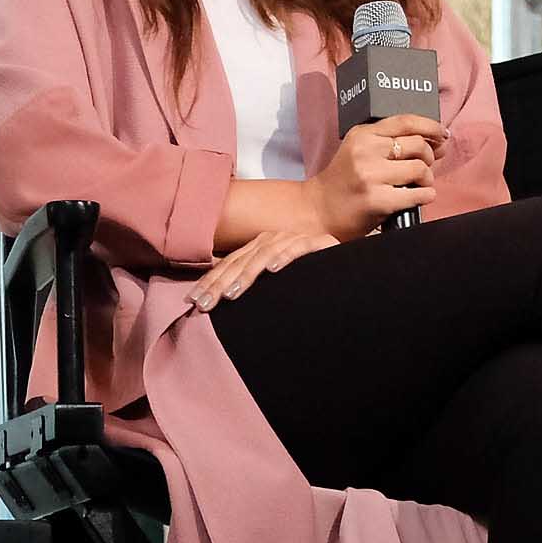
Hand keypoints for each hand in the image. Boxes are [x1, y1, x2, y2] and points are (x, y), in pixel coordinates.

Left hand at [189, 227, 338, 309]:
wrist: (349, 263)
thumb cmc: (312, 275)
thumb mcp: (278, 281)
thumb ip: (255, 286)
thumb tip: (224, 300)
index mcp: (260, 247)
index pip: (229, 264)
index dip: (210, 282)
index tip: (193, 301)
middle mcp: (274, 239)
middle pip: (241, 261)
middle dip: (219, 283)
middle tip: (204, 303)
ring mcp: (295, 238)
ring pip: (264, 255)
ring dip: (246, 275)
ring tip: (230, 294)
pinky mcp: (319, 242)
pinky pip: (299, 248)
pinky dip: (285, 257)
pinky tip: (272, 269)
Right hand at [308, 114, 443, 238]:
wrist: (317, 211)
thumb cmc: (343, 183)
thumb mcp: (360, 152)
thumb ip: (392, 144)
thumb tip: (437, 142)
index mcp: (362, 135)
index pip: (405, 121)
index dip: (430, 126)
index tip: (442, 134)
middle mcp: (365, 151)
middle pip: (418, 145)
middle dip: (428, 157)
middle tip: (423, 168)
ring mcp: (371, 175)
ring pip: (420, 169)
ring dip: (427, 179)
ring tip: (418, 185)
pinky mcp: (377, 200)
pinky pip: (418, 194)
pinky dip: (425, 196)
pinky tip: (418, 197)